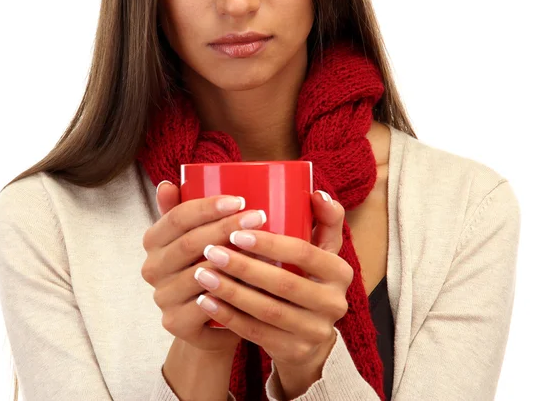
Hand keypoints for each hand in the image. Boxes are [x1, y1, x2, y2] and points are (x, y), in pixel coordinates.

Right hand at [140, 181, 266, 354]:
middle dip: (227, 227)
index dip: (208, 208)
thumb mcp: (196, 235)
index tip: (239, 200)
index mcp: (153, 240)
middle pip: (191, 243)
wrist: (211, 321)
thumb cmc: (209, 266)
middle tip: (259, 217)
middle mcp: (151, 268)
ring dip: (235, 259)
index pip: (177, 217)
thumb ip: (181, 209)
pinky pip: (208, 304)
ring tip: (265, 247)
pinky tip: (255, 281)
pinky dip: (233, 291)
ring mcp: (162, 297)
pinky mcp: (176, 322)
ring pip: (202, 272)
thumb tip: (167, 183)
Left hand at [192, 190, 351, 374]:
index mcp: (340, 271)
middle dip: (243, 266)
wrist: (310, 335)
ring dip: (231, 291)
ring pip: (268, 311)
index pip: (304, 253)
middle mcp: (334, 303)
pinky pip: (257, 334)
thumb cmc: (307, 278)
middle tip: (210, 251)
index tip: (236, 232)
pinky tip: (206, 301)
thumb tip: (316, 191)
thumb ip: (324, 219)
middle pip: (284, 284)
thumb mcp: (321, 250)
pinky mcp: (295, 351)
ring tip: (202, 274)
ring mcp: (316, 331)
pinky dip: (228, 316)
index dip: (270, 243)